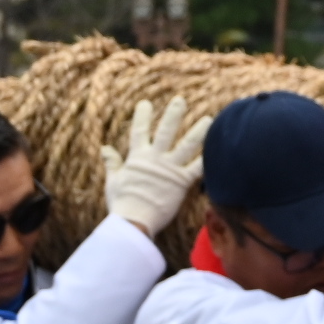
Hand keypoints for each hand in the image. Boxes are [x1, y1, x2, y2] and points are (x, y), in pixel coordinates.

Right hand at [100, 98, 213, 233]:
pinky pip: (197, 168)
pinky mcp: (182, 183)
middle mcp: (155, 159)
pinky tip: (218, 149)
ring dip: (198, 131)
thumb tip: (105, 148)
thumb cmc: (122, 204)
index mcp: (137, 158)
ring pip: (187, 145)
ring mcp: (170, 169)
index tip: (145, 103)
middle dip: (173, 114)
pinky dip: (207, 159)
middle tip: (181, 100)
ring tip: (209, 119)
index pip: (139, 131)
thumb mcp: (113, 181)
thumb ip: (112, 162)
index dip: (142, 116)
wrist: (134, 223)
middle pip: (166, 131)